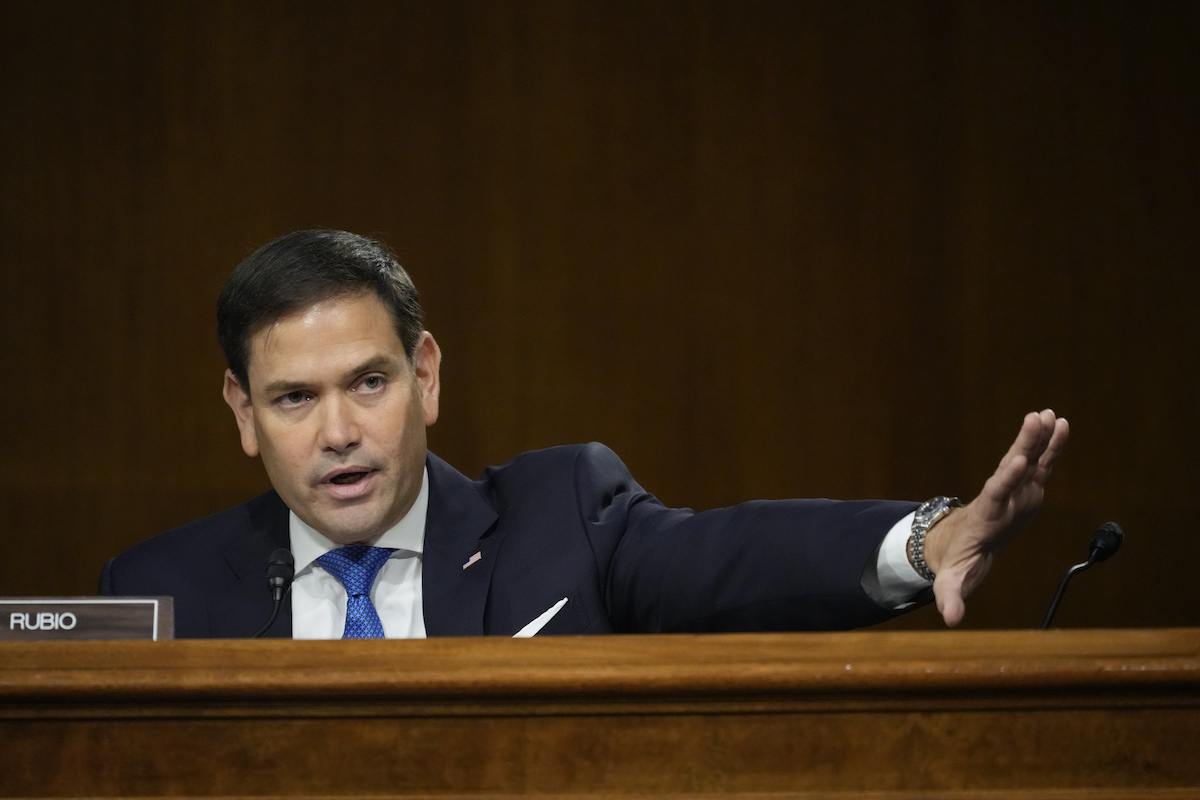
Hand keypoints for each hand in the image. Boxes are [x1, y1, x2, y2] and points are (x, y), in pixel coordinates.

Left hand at [923, 409, 1068, 626]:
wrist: (958, 542)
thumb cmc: (957, 561)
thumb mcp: (952, 580)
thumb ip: (950, 596)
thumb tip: (951, 619)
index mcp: (986, 517)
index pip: (996, 494)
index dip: (1006, 479)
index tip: (1015, 461)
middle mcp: (1001, 497)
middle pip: (1012, 468)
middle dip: (1024, 445)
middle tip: (1035, 419)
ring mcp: (1014, 490)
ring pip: (1027, 459)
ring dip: (1038, 438)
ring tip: (1049, 414)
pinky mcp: (1026, 488)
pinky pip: (1040, 464)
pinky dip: (1051, 446)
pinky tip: (1062, 424)